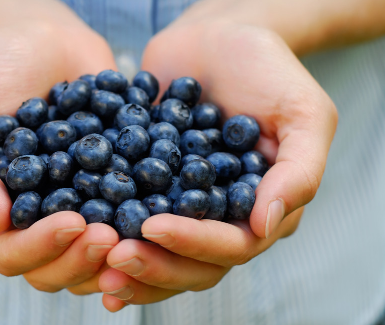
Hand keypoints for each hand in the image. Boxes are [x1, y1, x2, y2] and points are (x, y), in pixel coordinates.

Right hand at [0, 10, 117, 293]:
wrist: (44, 40)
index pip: (9, 254)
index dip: (40, 248)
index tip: (75, 221)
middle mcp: (34, 218)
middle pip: (54, 269)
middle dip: (82, 259)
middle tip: (112, 235)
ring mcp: (74, 206)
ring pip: (92, 256)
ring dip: (116, 254)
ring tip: (139, 231)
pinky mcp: (107, 188)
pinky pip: (124, 220)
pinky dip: (142, 226)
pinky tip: (162, 214)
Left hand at [98, 16, 336, 310]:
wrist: (217, 36)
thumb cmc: (266, 68)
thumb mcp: (302, 113)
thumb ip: (298, 171)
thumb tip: (266, 226)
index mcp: (262, 207)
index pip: (232, 245)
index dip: (194, 243)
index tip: (153, 227)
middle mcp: (223, 216)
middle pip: (193, 264)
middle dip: (155, 265)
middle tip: (114, 258)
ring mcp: (185, 204)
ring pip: (161, 253)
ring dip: (130, 265)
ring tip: (96, 267)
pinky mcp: (152, 186)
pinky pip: (131, 217)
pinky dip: (111, 234)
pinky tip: (81, 243)